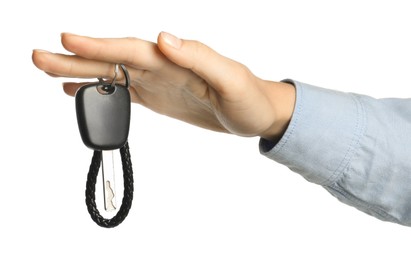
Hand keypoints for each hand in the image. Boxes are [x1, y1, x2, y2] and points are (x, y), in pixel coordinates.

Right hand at [32, 32, 294, 140]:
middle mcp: (161, 65)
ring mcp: (157, 81)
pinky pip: (123, 90)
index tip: (66, 40)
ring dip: (80, 72)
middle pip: (111, 58)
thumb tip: (164, 38)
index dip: (99, 45)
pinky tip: (82, 91)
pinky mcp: (158, 97)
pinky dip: (99, 89)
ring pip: (111, 73)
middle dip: (75, 58)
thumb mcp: (231, 78)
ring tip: (50, 72)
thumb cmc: (250, 97)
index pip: (130, 48)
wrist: (257, 114)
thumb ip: (199, 57)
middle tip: (38, 57)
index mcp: (174, 58)